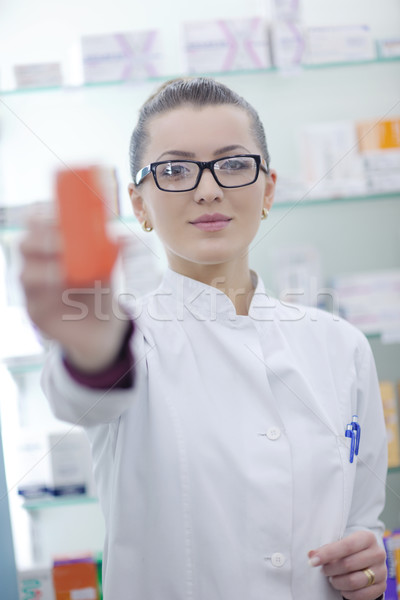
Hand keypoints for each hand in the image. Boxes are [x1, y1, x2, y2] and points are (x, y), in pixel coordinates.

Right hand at [20, 212, 127, 371]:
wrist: (103, 325)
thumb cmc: (99, 288)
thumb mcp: (107, 266)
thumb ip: (114, 251)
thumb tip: (125, 238)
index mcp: (49, 246)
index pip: (35, 223)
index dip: (42, 217)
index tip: (58, 216)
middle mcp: (36, 264)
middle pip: (24, 244)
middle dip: (41, 240)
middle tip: (62, 244)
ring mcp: (33, 289)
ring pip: (24, 273)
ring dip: (44, 269)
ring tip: (63, 271)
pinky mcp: (35, 311)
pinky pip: (33, 301)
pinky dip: (47, 294)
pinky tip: (60, 288)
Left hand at [308, 530, 386, 599]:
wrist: (368, 561)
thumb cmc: (349, 551)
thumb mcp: (340, 545)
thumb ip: (326, 549)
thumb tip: (311, 555)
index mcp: (367, 538)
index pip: (346, 546)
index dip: (327, 554)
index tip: (312, 561)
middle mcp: (378, 553)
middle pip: (348, 564)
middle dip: (331, 569)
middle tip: (324, 571)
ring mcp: (382, 571)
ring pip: (353, 581)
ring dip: (337, 582)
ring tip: (332, 579)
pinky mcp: (382, 586)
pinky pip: (361, 595)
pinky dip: (347, 593)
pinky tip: (342, 588)